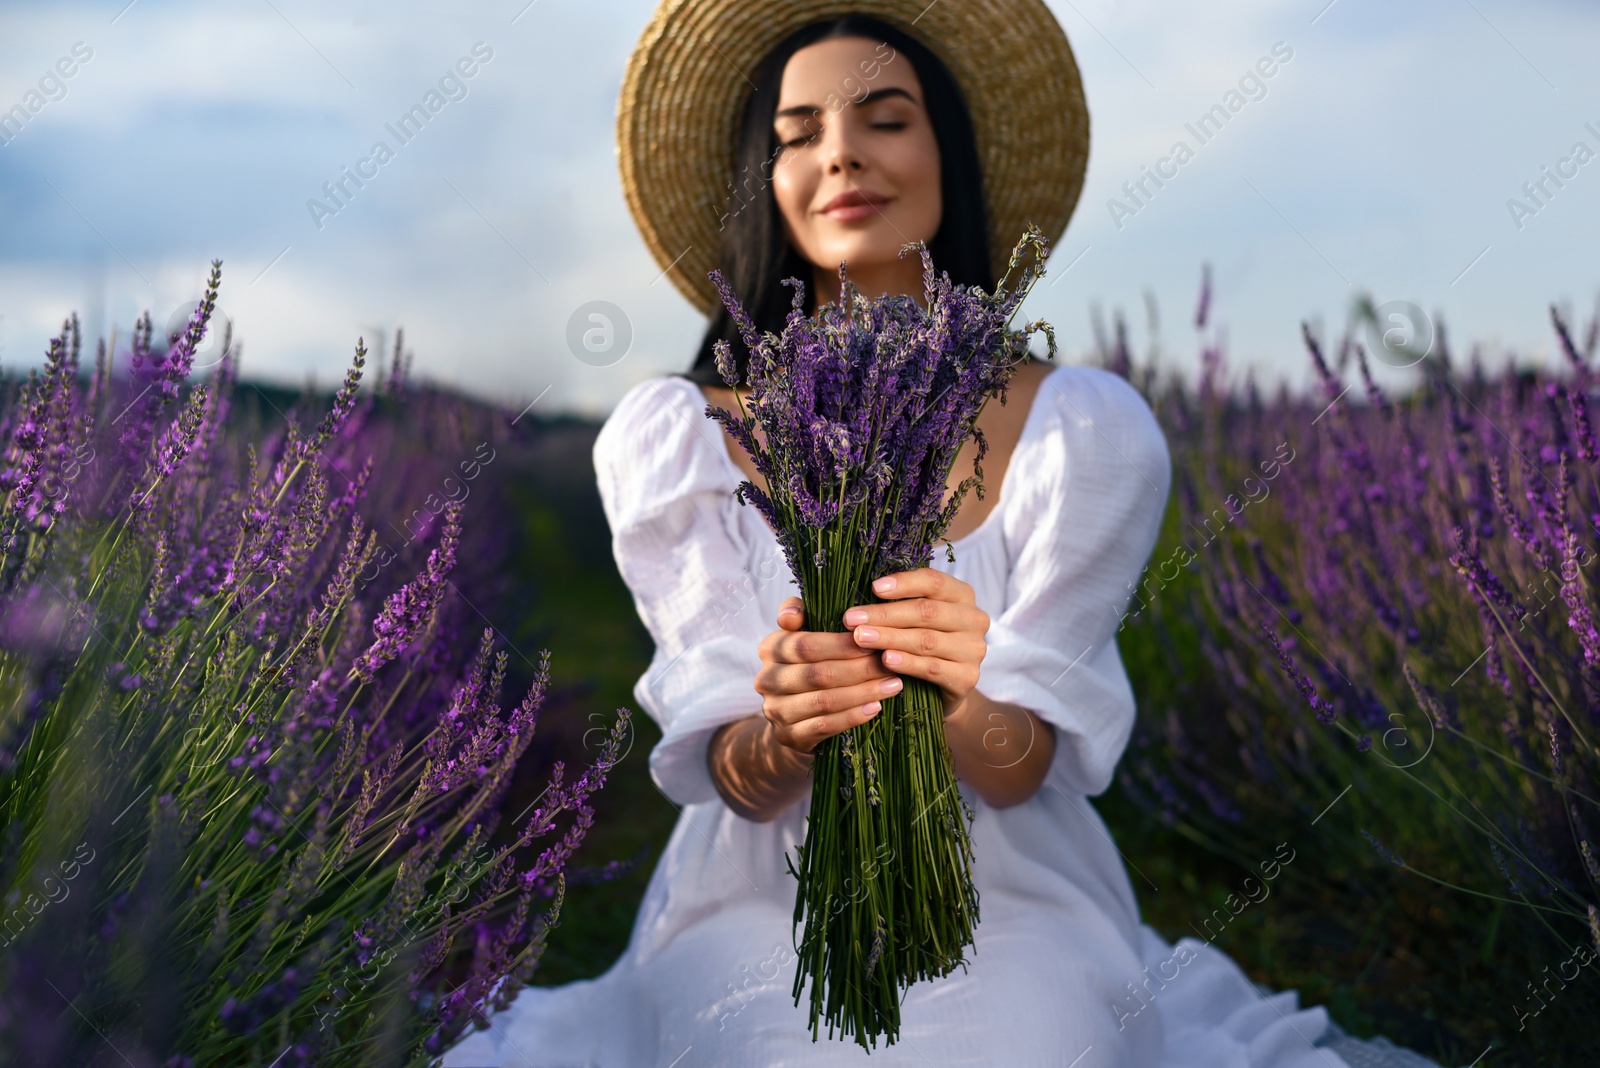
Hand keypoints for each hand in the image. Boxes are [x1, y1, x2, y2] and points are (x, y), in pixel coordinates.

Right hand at [754, 597, 905, 754]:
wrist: (794, 718)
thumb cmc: (808, 665)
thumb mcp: (803, 635)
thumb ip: (801, 614)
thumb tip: (793, 612)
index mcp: (770, 649)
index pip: (805, 645)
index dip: (841, 644)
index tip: (874, 641)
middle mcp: (767, 680)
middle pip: (818, 673)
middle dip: (859, 668)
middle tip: (890, 664)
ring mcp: (776, 711)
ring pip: (825, 700)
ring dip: (863, 692)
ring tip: (893, 684)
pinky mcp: (790, 736)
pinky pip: (825, 725)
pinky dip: (853, 716)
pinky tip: (876, 707)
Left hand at [843, 569, 988, 717]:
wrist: (946, 686)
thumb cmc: (925, 641)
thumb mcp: (918, 617)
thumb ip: (901, 603)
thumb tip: (864, 598)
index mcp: (962, 595)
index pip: (934, 582)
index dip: (903, 583)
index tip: (873, 587)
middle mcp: (973, 619)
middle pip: (926, 612)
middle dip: (885, 615)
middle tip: (852, 619)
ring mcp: (973, 649)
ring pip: (926, 640)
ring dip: (889, 638)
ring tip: (861, 638)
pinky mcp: (967, 677)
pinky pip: (931, 667)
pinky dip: (906, 663)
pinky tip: (885, 659)